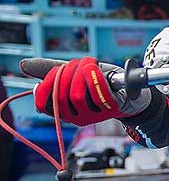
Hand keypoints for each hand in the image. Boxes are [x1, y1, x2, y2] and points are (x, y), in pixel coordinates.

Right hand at [33, 57, 150, 125]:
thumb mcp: (76, 75)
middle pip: (62, 97)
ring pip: (77, 96)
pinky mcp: (113, 108)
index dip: (46, 86)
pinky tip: (93, 67)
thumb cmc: (102, 83)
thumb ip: (54, 72)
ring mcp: (96, 115)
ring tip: (87, 63)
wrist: (132, 92)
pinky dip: (93, 78)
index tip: (56, 71)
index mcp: (67, 112)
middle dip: (65, 75)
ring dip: (79, 74)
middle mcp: (79, 117)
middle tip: (76, 63)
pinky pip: (99, 94)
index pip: (45, 104)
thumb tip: (24, 65)